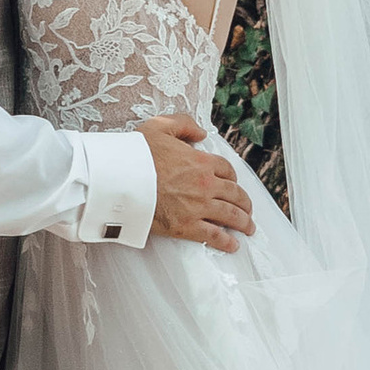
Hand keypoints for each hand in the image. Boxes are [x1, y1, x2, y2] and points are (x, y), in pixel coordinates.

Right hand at [140, 116, 253, 251]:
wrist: (121, 180)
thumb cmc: (136, 155)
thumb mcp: (159, 126)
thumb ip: (183, 124)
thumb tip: (201, 133)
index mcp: (201, 161)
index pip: (226, 170)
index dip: (232, 177)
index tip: (233, 184)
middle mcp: (205, 184)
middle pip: (235, 194)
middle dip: (244, 203)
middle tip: (248, 209)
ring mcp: (198, 206)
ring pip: (230, 215)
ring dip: (243, 222)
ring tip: (248, 228)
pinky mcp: (187, 226)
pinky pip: (214, 235)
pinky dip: (226, 242)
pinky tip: (233, 245)